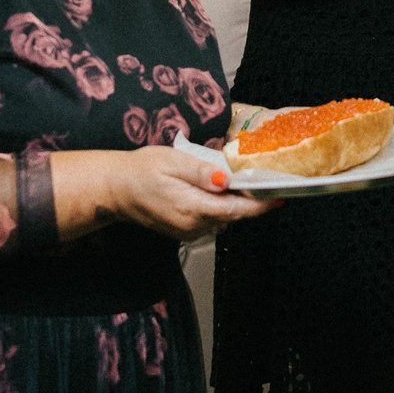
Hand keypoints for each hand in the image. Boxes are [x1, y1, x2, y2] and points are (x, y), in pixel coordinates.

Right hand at [92, 145, 271, 239]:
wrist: (115, 189)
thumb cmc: (140, 171)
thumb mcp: (172, 161)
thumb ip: (202, 172)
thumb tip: (226, 179)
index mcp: (192, 207)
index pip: (236, 210)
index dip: (260, 205)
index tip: (279, 197)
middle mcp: (192, 225)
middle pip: (233, 214)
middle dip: (249, 199)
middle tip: (260, 180)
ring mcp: (188, 231)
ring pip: (223, 218)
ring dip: (233, 202)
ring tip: (234, 181)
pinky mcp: (185, 230)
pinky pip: (211, 220)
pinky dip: (218, 206)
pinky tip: (213, 190)